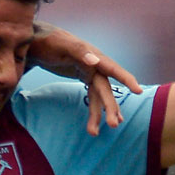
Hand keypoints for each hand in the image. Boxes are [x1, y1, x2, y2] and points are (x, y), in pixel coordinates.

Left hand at [29, 21, 143, 135]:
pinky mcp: (84, 77)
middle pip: (105, 89)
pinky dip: (94, 109)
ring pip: (99, 96)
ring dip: (99, 114)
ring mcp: (90, 72)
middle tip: (114, 125)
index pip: (112, 69)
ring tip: (94, 133)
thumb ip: (78, 51)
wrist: (36, 41)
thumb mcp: (61, 44)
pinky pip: (93, 96)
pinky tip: (95, 124)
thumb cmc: (49, 41)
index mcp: (93, 55)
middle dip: (110, 107)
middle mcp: (95, 65)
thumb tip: (94, 60)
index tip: (138, 91)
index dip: (126, 79)